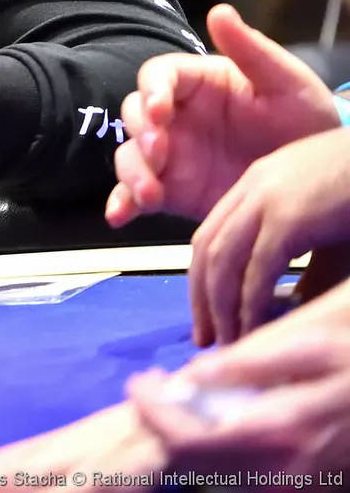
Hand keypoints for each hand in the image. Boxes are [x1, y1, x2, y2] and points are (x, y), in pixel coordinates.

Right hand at [106, 4, 337, 228]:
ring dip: (131, 172)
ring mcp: (171, 155)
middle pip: (135, 116)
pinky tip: (121, 215)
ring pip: (130, 156)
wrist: (320, 179)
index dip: (152, 90)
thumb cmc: (304, 121)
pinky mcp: (171, 190)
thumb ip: (252, 50)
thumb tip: (219, 11)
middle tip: (159, 153)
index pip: (158, 76)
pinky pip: (136, 195)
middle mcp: (177, 118)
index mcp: (199, 84)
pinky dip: (123, 204)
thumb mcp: (287, 82)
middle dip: (140, 134)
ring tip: (149, 193)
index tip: (162, 109)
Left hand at [127, 326, 349, 476]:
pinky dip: (216, 455)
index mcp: (280, 435)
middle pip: (193, 467)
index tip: (139, 381)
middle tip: (155, 388)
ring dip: (186, 442)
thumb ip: (253, 364)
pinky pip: (242, 481)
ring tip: (180, 402)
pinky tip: (216, 422)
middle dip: (163, 426)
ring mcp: (293, 488)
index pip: (186, 440)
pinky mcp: (301, 490)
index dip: (152, 412)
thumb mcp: (316, 351)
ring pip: (214, 478)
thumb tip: (195, 374)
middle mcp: (283, 474)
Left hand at [186, 128, 349, 345]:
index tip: (206, 317)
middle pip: (206, 249)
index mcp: (256, 184)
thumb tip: (293, 304)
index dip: (202, 280)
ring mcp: (267, 199)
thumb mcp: (326, 223)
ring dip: (220, 306)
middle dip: (201, 298)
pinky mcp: (289, 217)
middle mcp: (252, 188)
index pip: (210, 236)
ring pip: (222, 260)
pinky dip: (250, 302)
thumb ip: (303, 257)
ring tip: (228, 342)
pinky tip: (254, 329)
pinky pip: (258, 267)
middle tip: (205, 338)